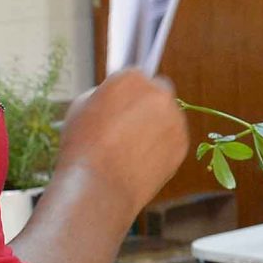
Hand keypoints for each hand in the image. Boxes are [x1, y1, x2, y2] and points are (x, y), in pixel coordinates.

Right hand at [55, 70, 188, 211]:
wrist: (99, 186)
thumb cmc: (83, 147)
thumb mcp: (81, 106)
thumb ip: (104, 95)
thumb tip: (116, 99)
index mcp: (132, 78)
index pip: (136, 77)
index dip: (127, 94)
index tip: (119, 107)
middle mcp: (159, 93)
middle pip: (157, 93)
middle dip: (147, 105)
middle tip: (129, 128)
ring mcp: (175, 119)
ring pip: (168, 117)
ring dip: (156, 126)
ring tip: (131, 150)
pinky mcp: (182, 144)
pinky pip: (173, 140)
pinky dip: (162, 147)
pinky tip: (141, 161)